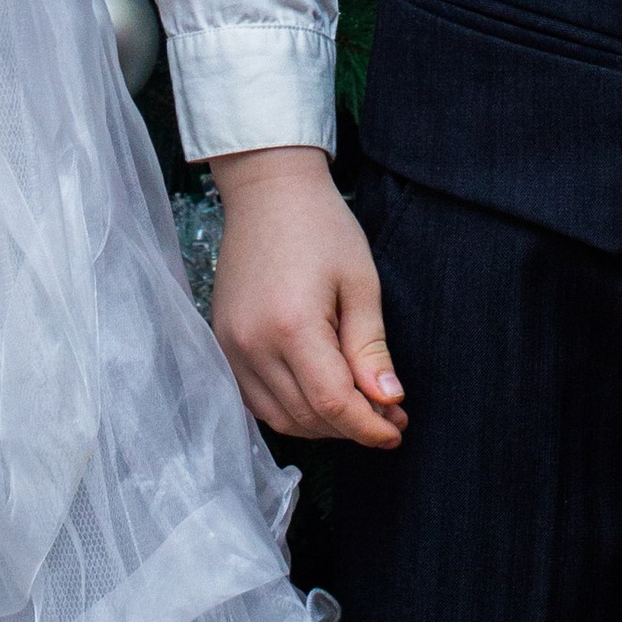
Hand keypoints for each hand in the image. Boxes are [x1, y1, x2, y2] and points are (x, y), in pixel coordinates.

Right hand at [208, 146, 407, 449]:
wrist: (268, 191)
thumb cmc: (322, 227)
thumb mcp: (360, 282)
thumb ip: (370, 348)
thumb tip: (388, 401)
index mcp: (291, 326)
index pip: (332, 403)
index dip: (368, 426)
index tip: (398, 430)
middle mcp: (253, 344)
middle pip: (306, 416)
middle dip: (352, 426)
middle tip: (389, 413)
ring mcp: (231, 345)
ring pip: (279, 416)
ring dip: (322, 424)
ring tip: (358, 408)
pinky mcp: (223, 342)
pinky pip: (255, 399)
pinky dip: (290, 409)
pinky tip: (319, 396)